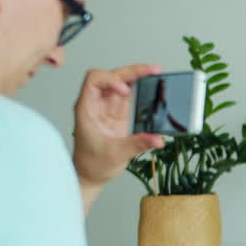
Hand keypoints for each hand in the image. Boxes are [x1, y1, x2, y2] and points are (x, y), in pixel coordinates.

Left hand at [72, 64, 165, 191]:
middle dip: (132, 71)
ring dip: (139, 77)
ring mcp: (109, 107)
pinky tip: (155, 89)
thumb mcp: (115, 154)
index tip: (125, 91)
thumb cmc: (92, 164)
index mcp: (87, 108)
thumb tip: (158, 138)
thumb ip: (137, 144)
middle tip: (154, 70)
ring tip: (157, 74)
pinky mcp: (120, 114)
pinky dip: (143, 90)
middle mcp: (97, 103)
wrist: (90, 175)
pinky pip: (132, 96)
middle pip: (112, 76)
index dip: (110, 80)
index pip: (94, 80)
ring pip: (123, 82)